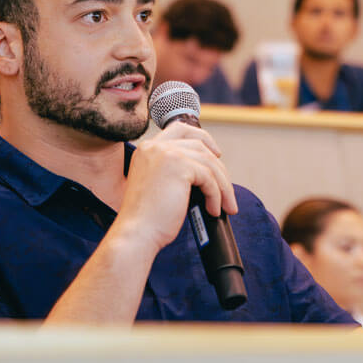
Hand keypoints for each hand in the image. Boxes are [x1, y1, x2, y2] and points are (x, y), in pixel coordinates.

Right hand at [114, 122, 237, 253]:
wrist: (136, 234)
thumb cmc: (147, 218)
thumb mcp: (158, 184)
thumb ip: (174, 170)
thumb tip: (207, 170)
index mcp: (147, 149)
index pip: (180, 129)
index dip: (202, 137)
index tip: (216, 154)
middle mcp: (155, 146)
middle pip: (199, 145)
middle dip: (218, 167)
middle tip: (226, 187)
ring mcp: (167, 154)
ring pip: (209, 163)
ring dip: (222, 186)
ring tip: (226, 205)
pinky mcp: (179, 166)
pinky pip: (209, 178)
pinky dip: (216, 195)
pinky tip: (213, 210)